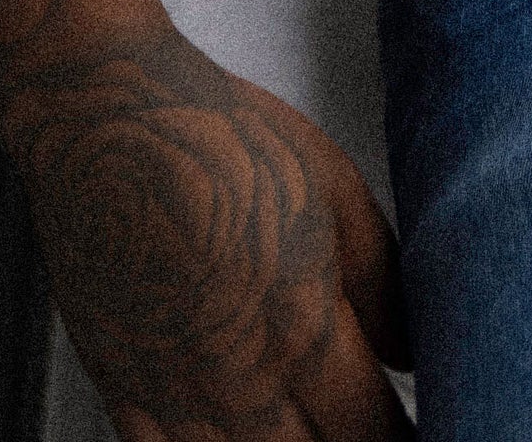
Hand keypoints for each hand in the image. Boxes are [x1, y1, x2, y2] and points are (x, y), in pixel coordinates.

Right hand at [16, 24, 411, 438]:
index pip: (371, 430)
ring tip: (313, 433)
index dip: (405, 439)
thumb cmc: (222, 138)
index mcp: (303, 327)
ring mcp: (174, 395)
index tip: (424, 431)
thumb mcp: (332, 189)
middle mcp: (241, 380)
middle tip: (372, 432)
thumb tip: (415, 347)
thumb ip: (381, 279)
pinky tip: (238, 441)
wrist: (106, 122)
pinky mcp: (121, 391)